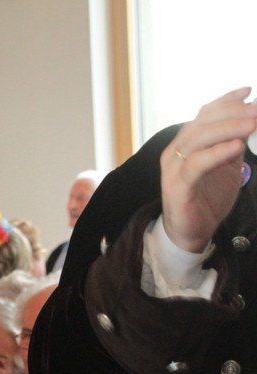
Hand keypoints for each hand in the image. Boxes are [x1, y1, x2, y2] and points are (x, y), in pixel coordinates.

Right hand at [160, 86, 256, 252]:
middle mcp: (176, 152)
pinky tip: (236, 147)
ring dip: (228, 129)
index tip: (249, 91)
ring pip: (199, 140)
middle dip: (233, 113)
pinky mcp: (177, 187)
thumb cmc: (208, 197)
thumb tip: (253, 121)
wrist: (191, 232)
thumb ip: (234, 144)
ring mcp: (173, 169)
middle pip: (202, 123)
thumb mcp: (228, 165)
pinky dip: (216, 153)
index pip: (204, 115)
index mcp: (187, 144)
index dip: (226, 101)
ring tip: (253, 124)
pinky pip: (196, 165)